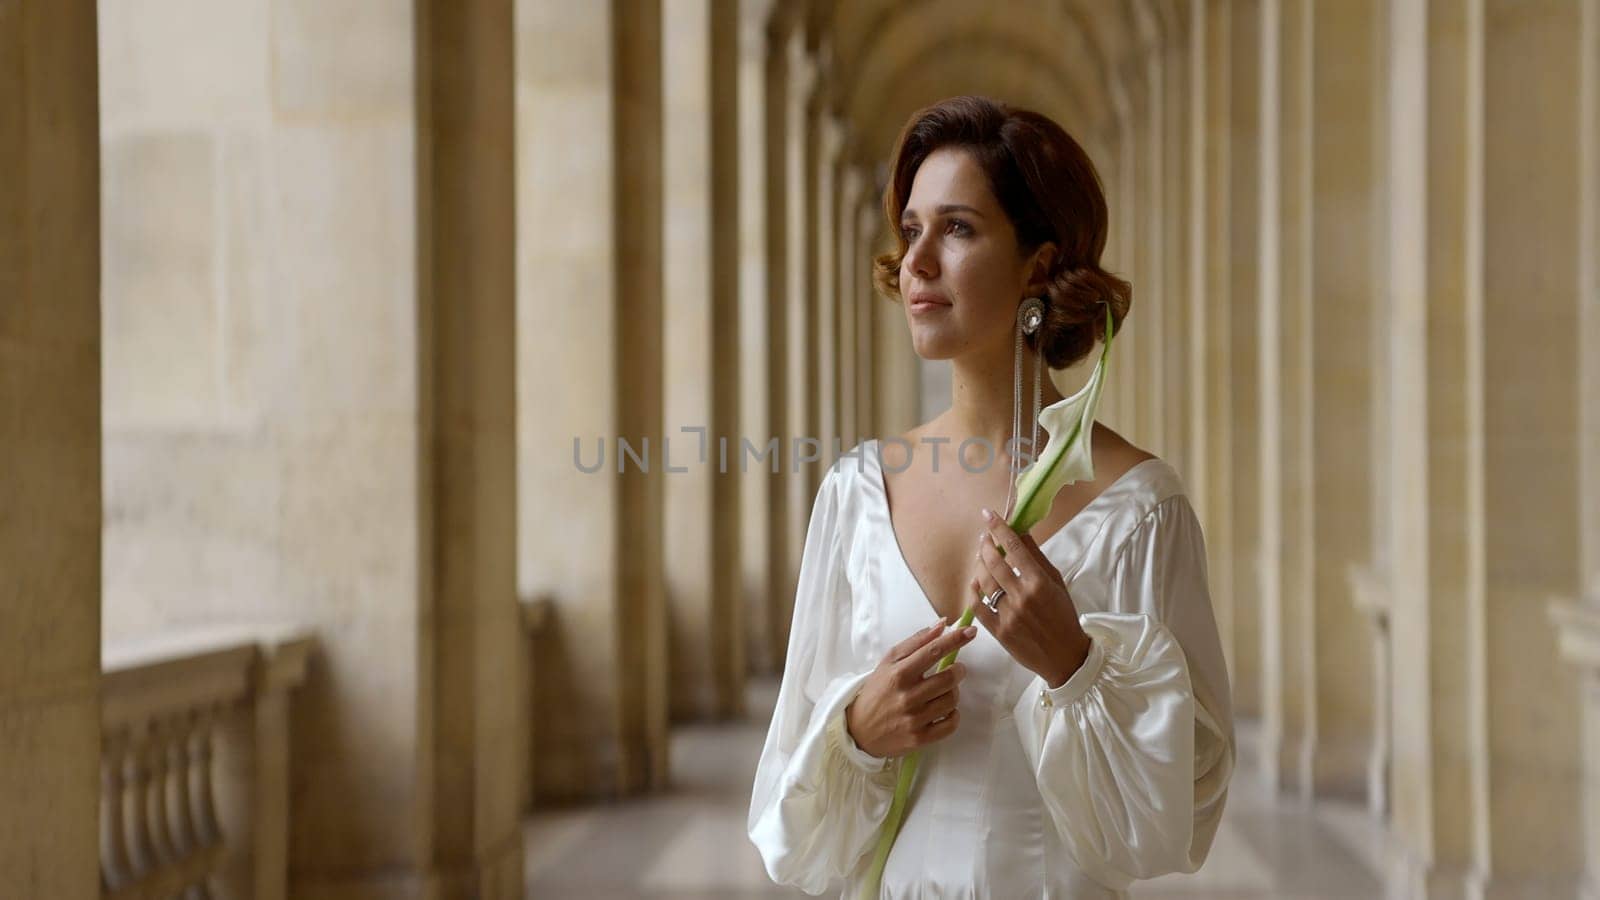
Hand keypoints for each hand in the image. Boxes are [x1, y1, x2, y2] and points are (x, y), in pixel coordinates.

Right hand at [844, 619, 975, 757]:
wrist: (859, 730)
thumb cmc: (877, 691)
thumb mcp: (889, 662)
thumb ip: (916, 642)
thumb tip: (942, 625)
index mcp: (899, 673)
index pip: (933, 651)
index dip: (955, 639)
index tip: (970, 631)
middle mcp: (907, 696)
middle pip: (949, 677)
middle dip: (958, 670)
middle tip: (955, 669)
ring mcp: (914, 719)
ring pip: (952, 700)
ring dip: (954, 692)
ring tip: (944, 691)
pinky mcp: (920, 738)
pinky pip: (951, 724)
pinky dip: (954, 715)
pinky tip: (945, 710)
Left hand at [968, 508, 1091, 687]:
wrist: (1065, 656)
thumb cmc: (1064, 615)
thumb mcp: (1056, 582)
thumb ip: (1036, 557)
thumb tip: (1021, 530)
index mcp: (1040, 582)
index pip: (1013, 547)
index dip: (998, 527)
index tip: (987, 514)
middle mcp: (1022, 596)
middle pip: (994, 562)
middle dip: (985, 544)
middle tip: (983, 537)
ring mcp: (1009, 615)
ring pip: (983, 581)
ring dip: (978, 564)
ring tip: (980, 556)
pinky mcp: (999, 631)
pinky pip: (977, 606)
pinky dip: (972, 591)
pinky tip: (974, 582)